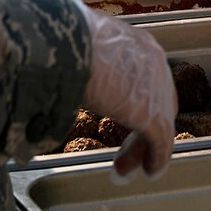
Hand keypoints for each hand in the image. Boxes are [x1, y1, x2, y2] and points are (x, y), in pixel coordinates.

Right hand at [66, 0, 175, 178]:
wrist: (68, 45)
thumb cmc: (61, 39)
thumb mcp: (73, 45)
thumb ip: (74, 60)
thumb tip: (49, 67)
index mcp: (134, 42)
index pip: (144, 75)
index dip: (134, 98)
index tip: (120, 114)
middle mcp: (153, 61)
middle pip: (156, 100)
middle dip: (141, 125)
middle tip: (122, 146)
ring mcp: (156, 88)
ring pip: (158, 123)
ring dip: (141, 147)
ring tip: (124, 168)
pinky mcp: (152, 113)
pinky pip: (161, 142)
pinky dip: (156, 158)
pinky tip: (148, 171)